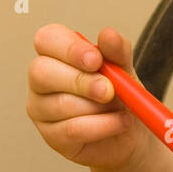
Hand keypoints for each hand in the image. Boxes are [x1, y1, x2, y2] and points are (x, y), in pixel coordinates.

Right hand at [26, 24, 146, 170]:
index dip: (69, 48)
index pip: (46, 39)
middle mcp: (42, 79)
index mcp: (57, 54)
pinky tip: (119, 123)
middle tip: (109, 89)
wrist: (131, 133)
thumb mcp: (124, 68)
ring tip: (121, 109)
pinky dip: (103, 126)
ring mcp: (42, 109)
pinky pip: (72, 130)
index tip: (96, 59)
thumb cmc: (120, 95)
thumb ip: (117, 50)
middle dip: (80, 81)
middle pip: (41, 72)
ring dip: (98, 108)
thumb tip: (108, 34)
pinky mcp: (51, 137)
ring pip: (60, 104)